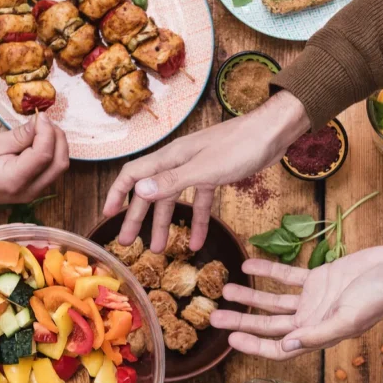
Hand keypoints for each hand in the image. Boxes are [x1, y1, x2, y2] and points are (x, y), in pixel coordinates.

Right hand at [0, 114, 69, 206]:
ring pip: (60, 167)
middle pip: (59, 163)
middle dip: (58, 138)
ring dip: (58, 145)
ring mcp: (36, 192)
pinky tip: (42, 141)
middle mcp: (30, 190)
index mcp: (14, 179)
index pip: (43, 155)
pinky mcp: (38, 189)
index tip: (41, 116)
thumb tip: (40, 122)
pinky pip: (54, 169)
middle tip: (45, 121)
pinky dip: (54, 152)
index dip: (47, 133)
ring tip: (43, 129)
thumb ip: (19, 136)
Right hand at [104, 91, 309, 252]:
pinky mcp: (216, 175)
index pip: (133, 174)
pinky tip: (198, 242)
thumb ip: (173, 182)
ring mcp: (198, 168)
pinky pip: (200, 202)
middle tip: (128, 243)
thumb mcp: (205, 169)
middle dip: (138, 218)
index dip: (118, 194)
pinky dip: (198, 222)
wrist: (273, 133)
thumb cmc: (241, 146)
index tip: (108, 215)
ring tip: (159, 249)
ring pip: (175, 200)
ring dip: (167, 224)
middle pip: (152, 191)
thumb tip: (140, 192)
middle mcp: (180, 162)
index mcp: (171, 157)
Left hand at [211, 246, 382, 359]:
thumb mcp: (349, 317)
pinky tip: (249, 263)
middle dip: (242, 320)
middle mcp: (312, 319)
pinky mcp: (320, 277)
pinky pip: (288, 276)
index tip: (230, 338)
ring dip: (250, 296)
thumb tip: (286, 346)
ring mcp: (314, 298)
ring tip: (225, 289)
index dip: (254, 345)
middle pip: (269, 324)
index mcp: (318, 333)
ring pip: (273, 300)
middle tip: (213, 315)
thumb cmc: (380, 297)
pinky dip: (269, 270)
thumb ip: (318, 333)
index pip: (278, 346)